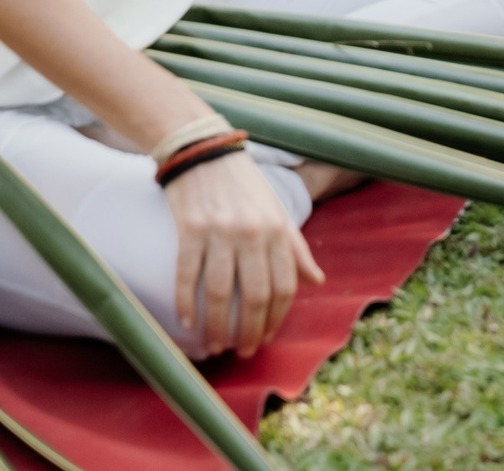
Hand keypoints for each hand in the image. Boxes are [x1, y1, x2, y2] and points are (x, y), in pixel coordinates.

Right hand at [167, 150, 323, 356]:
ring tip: (216, 345)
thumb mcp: (278, 212)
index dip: (277, 319)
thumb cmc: (245, 187)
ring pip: (221, 293)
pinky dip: (187, 304)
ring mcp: (221, 232)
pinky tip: (188, 323)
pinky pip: (188, 276)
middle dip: (250, 331)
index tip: (267, 338)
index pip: (285, 286)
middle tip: (243, 351)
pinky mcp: (190, 230)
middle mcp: (253, 233)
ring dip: (218, 326)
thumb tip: (316, 281)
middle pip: (256, 295)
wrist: (205, 152)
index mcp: (278, 230)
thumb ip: (296, 249)